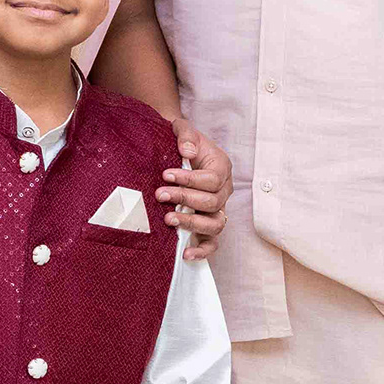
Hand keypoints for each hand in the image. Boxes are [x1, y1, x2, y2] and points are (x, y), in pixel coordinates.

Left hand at [157, 123, 231, 259]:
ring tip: (168, 219)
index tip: (165, 175)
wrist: (180, 152)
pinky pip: (212, 242)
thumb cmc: (182, 143)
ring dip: (191, 223)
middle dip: (184, 198)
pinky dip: (202, 250)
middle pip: (211, 202)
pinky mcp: (208, 224)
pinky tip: (185, 254)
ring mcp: (217, 209)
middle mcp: (224, 191)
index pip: (210, 179)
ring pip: (215, 224)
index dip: (189, 179)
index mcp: (221, 168)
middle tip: (159, 194)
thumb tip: (187, 151)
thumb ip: (185, 134)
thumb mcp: (183, 129)